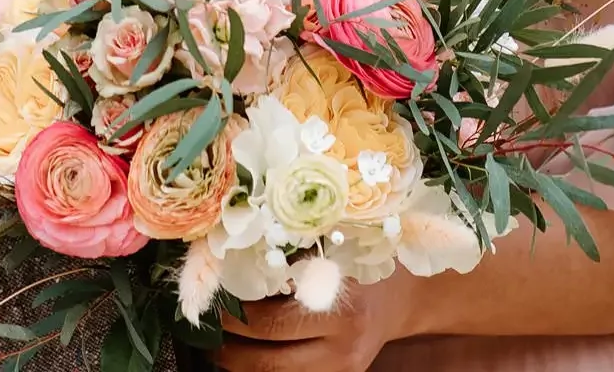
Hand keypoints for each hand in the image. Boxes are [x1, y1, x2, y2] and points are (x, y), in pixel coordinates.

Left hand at [209, 274, 417, 371]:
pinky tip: (248, 359)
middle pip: (271, 360)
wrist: (404, 298)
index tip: (215, 304)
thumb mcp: (333, 253)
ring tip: (220, 351)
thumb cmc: (362, 263)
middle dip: (231, 350)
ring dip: (243, 367)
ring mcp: (344, 370)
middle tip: (209, 334)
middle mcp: (343, 346)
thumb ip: (292, 261)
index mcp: (340, 308)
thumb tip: (232, 264)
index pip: (273, 324)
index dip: (237, 318)